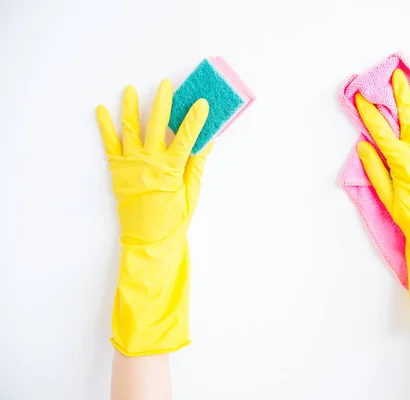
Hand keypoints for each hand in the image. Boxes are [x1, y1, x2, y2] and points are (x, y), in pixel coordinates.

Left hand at [96, 79, 212, 355]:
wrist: (148, 241)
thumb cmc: (174, 220)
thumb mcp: (192, 195)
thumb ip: (198, 166)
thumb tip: (208, 142)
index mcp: (172, 170)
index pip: (186, 138)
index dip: (194, 120)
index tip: (202, 102)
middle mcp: (150, 163)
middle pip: (157, 126)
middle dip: (163, 103)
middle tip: (166, 84)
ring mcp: (131, 165)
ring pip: (131, 130)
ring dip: (130, 108)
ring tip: (130, 89)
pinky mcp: (118, 171)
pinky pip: (109, 145)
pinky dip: (104, 127)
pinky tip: (101, 110)